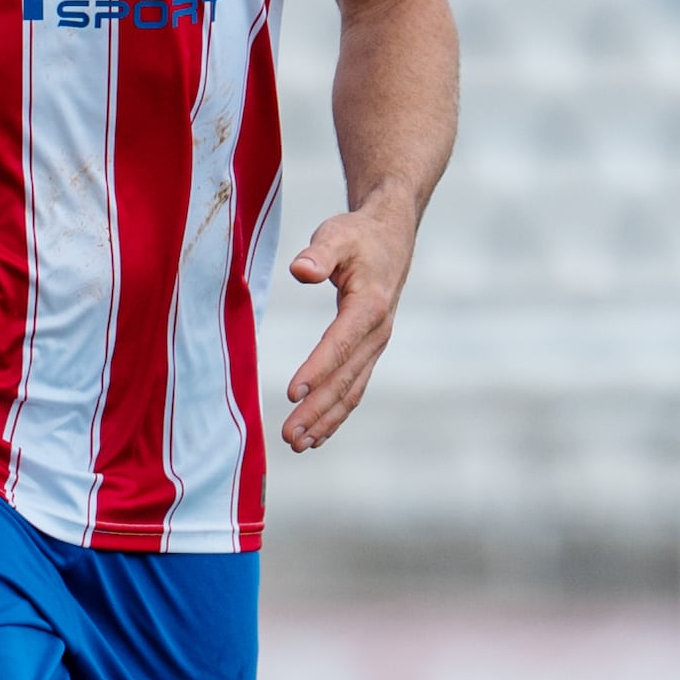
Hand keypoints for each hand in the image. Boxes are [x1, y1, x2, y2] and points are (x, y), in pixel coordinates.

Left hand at [279, 199, 415, 453]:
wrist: (390, 238)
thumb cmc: (358, 236)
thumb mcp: (337, 235)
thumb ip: (319, 254)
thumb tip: (301, 269)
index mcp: (369, 305)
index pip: (340, 343)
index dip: (317, 369)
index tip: (292, 393)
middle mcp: (377, 332)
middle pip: (345, 378)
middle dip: (318, 409)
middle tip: (289, 435)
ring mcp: (375, 346)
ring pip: (351, 390)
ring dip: (325, 420)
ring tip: (297, 444)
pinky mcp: (369, 351)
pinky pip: (354, 388)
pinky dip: (336, 414)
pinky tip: (316, 434)